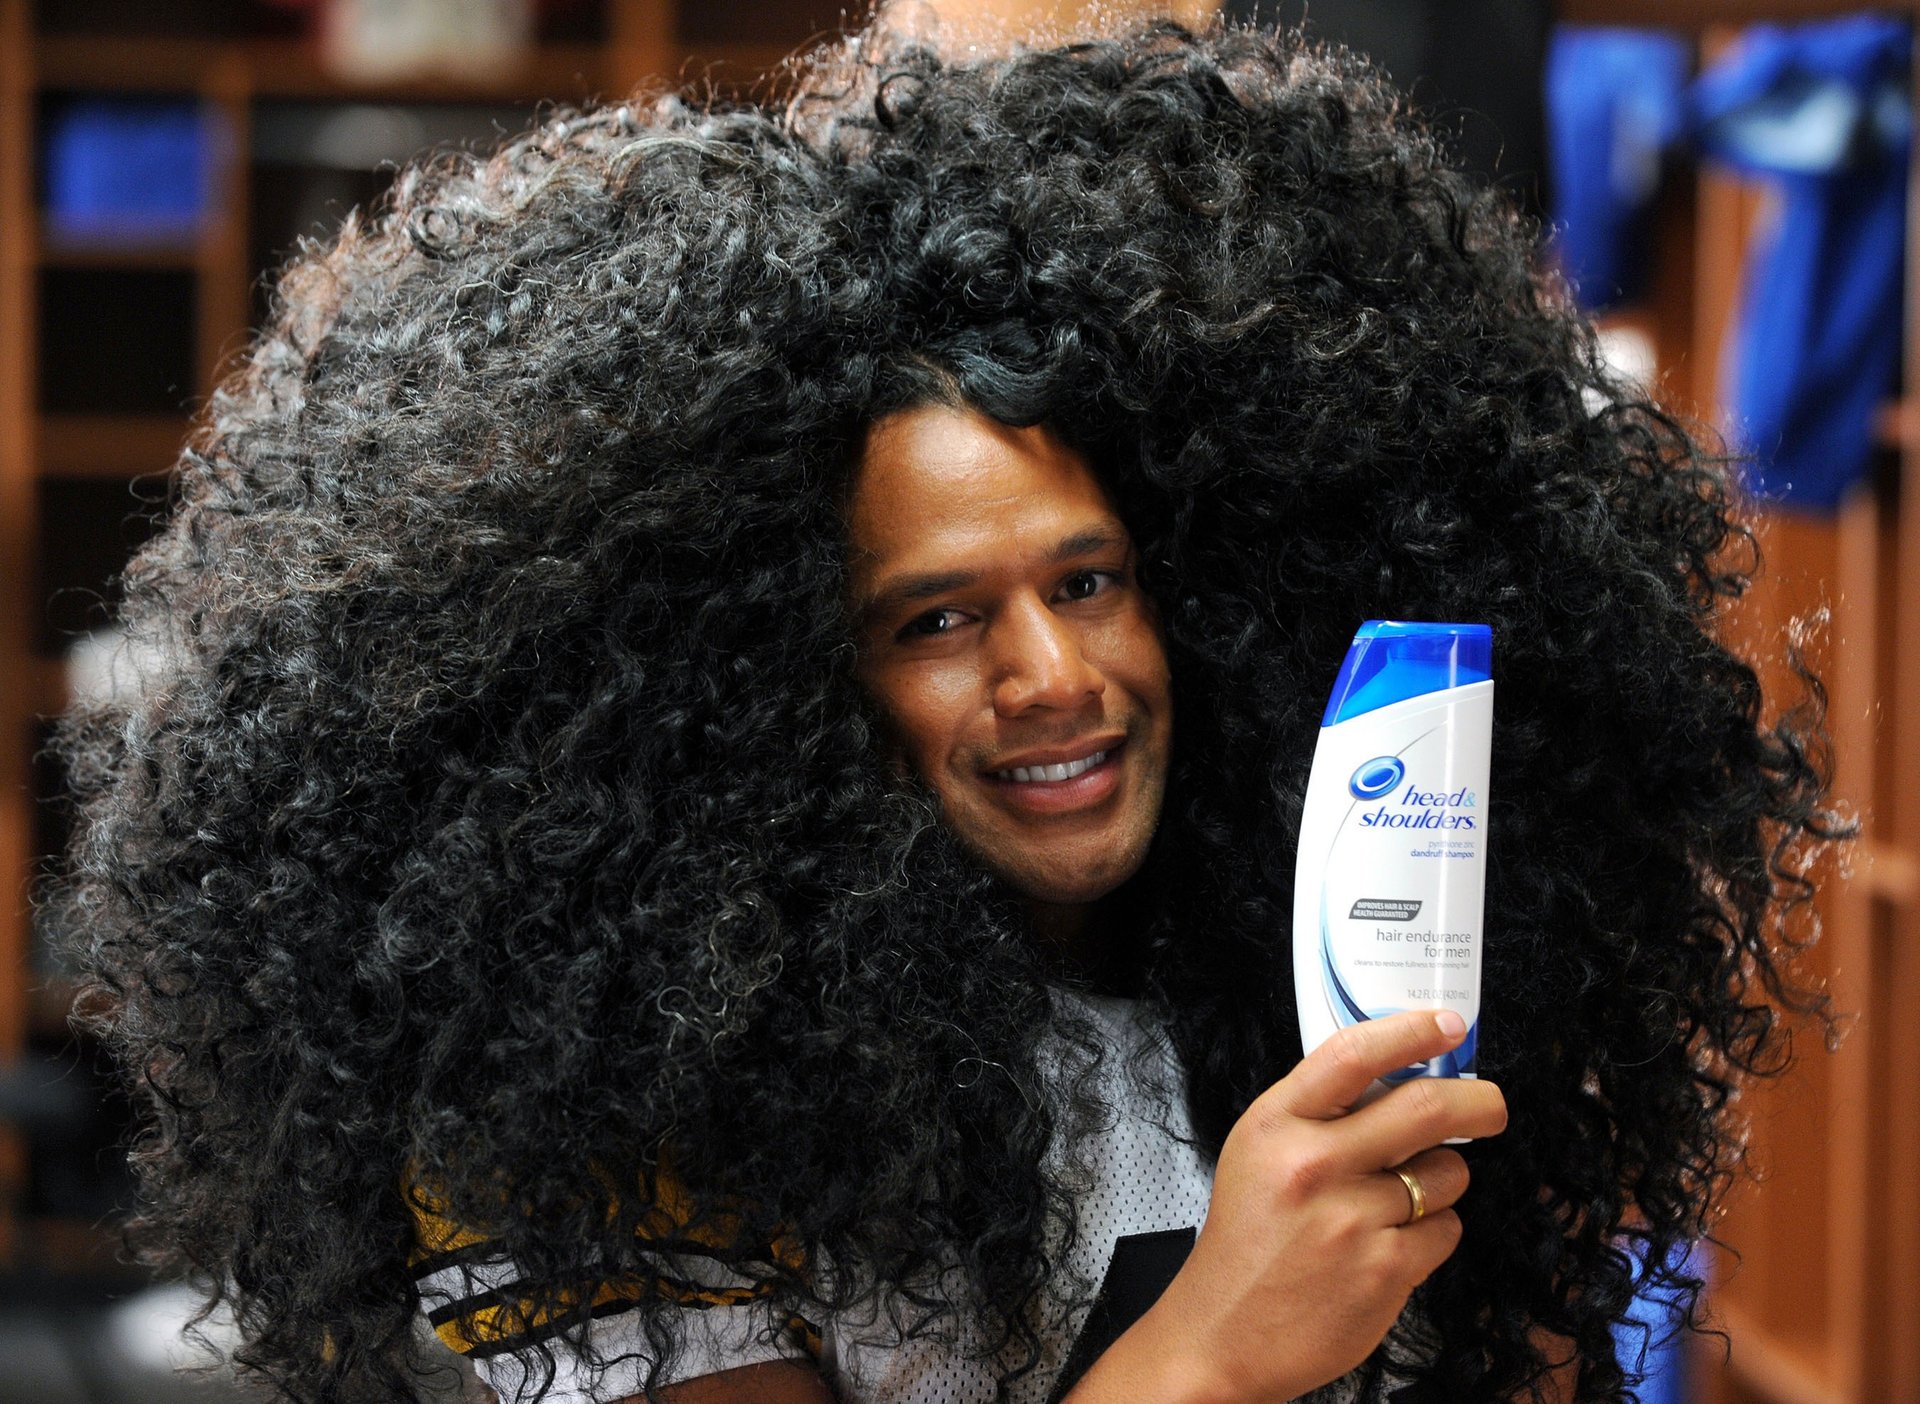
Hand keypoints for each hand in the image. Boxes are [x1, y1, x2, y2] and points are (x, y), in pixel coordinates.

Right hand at [1066, 1010, 1506, 1403]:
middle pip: (1425, 1107)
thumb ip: (1318, 1114)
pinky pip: (1447, 1230)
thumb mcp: (1258, 1153)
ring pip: (1446, 1174)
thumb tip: (1400, 1075)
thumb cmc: (1247, 1241)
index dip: (1411, 1031)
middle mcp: (1312, 1163)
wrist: (1224, 1333)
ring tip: (1399, 1204)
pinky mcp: (1384, 1269)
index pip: (1352, 1055)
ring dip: (1441, 1182)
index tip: (1447, 1024)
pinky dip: (1432, 1234)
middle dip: (1478, 1102)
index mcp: (1276, 1124)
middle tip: (1491, 1106)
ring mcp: (1351, 1217)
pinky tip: (1392, 1245)